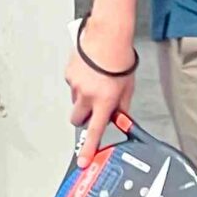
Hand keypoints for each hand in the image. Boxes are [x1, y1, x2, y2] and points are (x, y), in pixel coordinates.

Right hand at [64, 19, 135, 165]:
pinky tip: (90, 71)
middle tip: (93, 108)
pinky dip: (80, 82)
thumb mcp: (128, 86)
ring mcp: (75, 85)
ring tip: (96, 81)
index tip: (83, 161)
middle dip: (84, 118)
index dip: (89, 149)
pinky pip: (72, 85)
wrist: (108, 35)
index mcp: (104, 101)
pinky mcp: (68, 74)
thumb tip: (120, 118)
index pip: (95, 131)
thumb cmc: (121, 58)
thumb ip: (122, 106)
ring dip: (83, 98)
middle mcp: (87, 96)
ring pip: (75, 101)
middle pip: (77, 119)